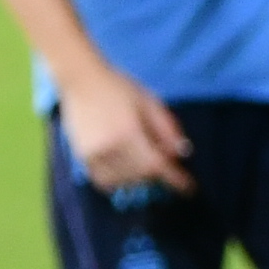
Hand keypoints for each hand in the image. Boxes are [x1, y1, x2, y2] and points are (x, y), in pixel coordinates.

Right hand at [57, 65, 194, 193]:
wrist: (80, 80)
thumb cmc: (118, 87)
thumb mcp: (149, 102)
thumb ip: (167, 128)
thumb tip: (181, 153)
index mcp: (128, 132)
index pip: (156, 165)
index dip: (175, 179)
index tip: (188, 188)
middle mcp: (109, 147)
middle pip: (141, 175)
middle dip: (157, 173)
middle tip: (162, 159)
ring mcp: (93, 154)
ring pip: (122, 181)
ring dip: (138, 178)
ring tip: (142, 163)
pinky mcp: (81, 156)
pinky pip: (102, 180)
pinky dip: (117, 180)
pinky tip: (124, 169)